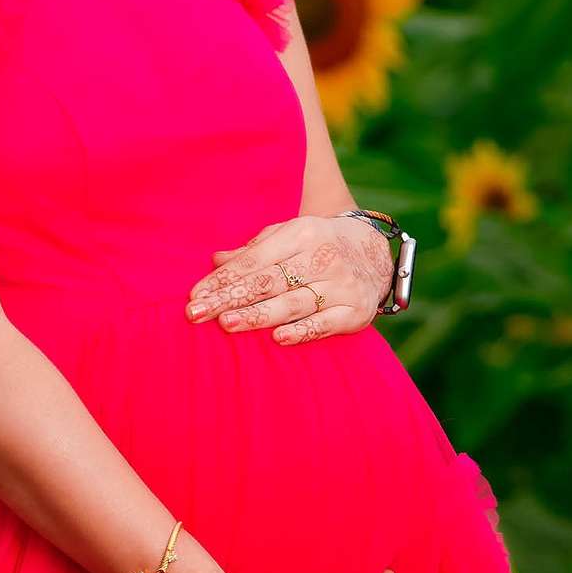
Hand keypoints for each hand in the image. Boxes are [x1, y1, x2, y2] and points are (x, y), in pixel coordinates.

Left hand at [186, 215, 391, 345]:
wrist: (376, 253)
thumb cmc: (319, 245)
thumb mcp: (289, 236)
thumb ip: (254, 250)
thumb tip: (216, 260)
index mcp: (303, 233)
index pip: (255, 260)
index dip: (224, 278)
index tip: (195, 296)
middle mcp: (323, 257)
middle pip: (270, 282)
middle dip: (231, 298)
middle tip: (196, 314)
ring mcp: (341, 285)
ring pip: (294, 303)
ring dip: (259, 315)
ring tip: (228, 324)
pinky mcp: (356, 311)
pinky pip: (326, 324)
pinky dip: (303, 332)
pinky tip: (278, 339)